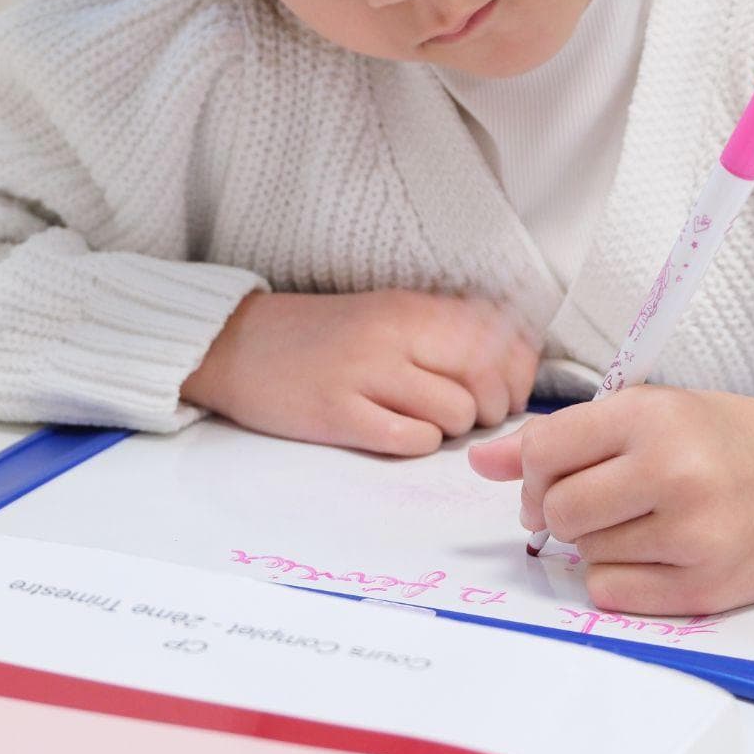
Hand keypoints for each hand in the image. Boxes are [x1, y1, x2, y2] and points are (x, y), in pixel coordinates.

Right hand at [181, 289, 538, 456]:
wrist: (237, 343)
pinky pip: (411, 441)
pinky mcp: (337, 414)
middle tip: (468, 415)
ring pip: (455, 414)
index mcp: (412, 307)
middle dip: (491, 409)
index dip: (516, 373)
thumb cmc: (321, 336)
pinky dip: (417, 445)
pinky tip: (397, 434)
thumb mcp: (387, 315)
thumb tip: (512, 365)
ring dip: (450, 429)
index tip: (505, 388)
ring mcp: (365, 373)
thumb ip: (444, 332)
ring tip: (423, 422)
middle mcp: (395, 334)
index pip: (500, 338)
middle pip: (486, 378)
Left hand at [468, 387, 753, 615]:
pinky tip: (653, 552)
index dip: (535, 472)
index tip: (554, 477)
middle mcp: (672, 471)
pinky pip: (612, 593)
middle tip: (596, 502)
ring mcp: (692, 533)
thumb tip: (479, 461)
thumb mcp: (647, 412)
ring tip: (643, 520)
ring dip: (598, 542)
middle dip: (562, 511)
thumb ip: (561, 437)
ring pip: (585, 554)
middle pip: (560, 511)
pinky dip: (618, 578)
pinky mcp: (704, 587)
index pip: (545, 452)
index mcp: (651, 415)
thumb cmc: (723, 438)